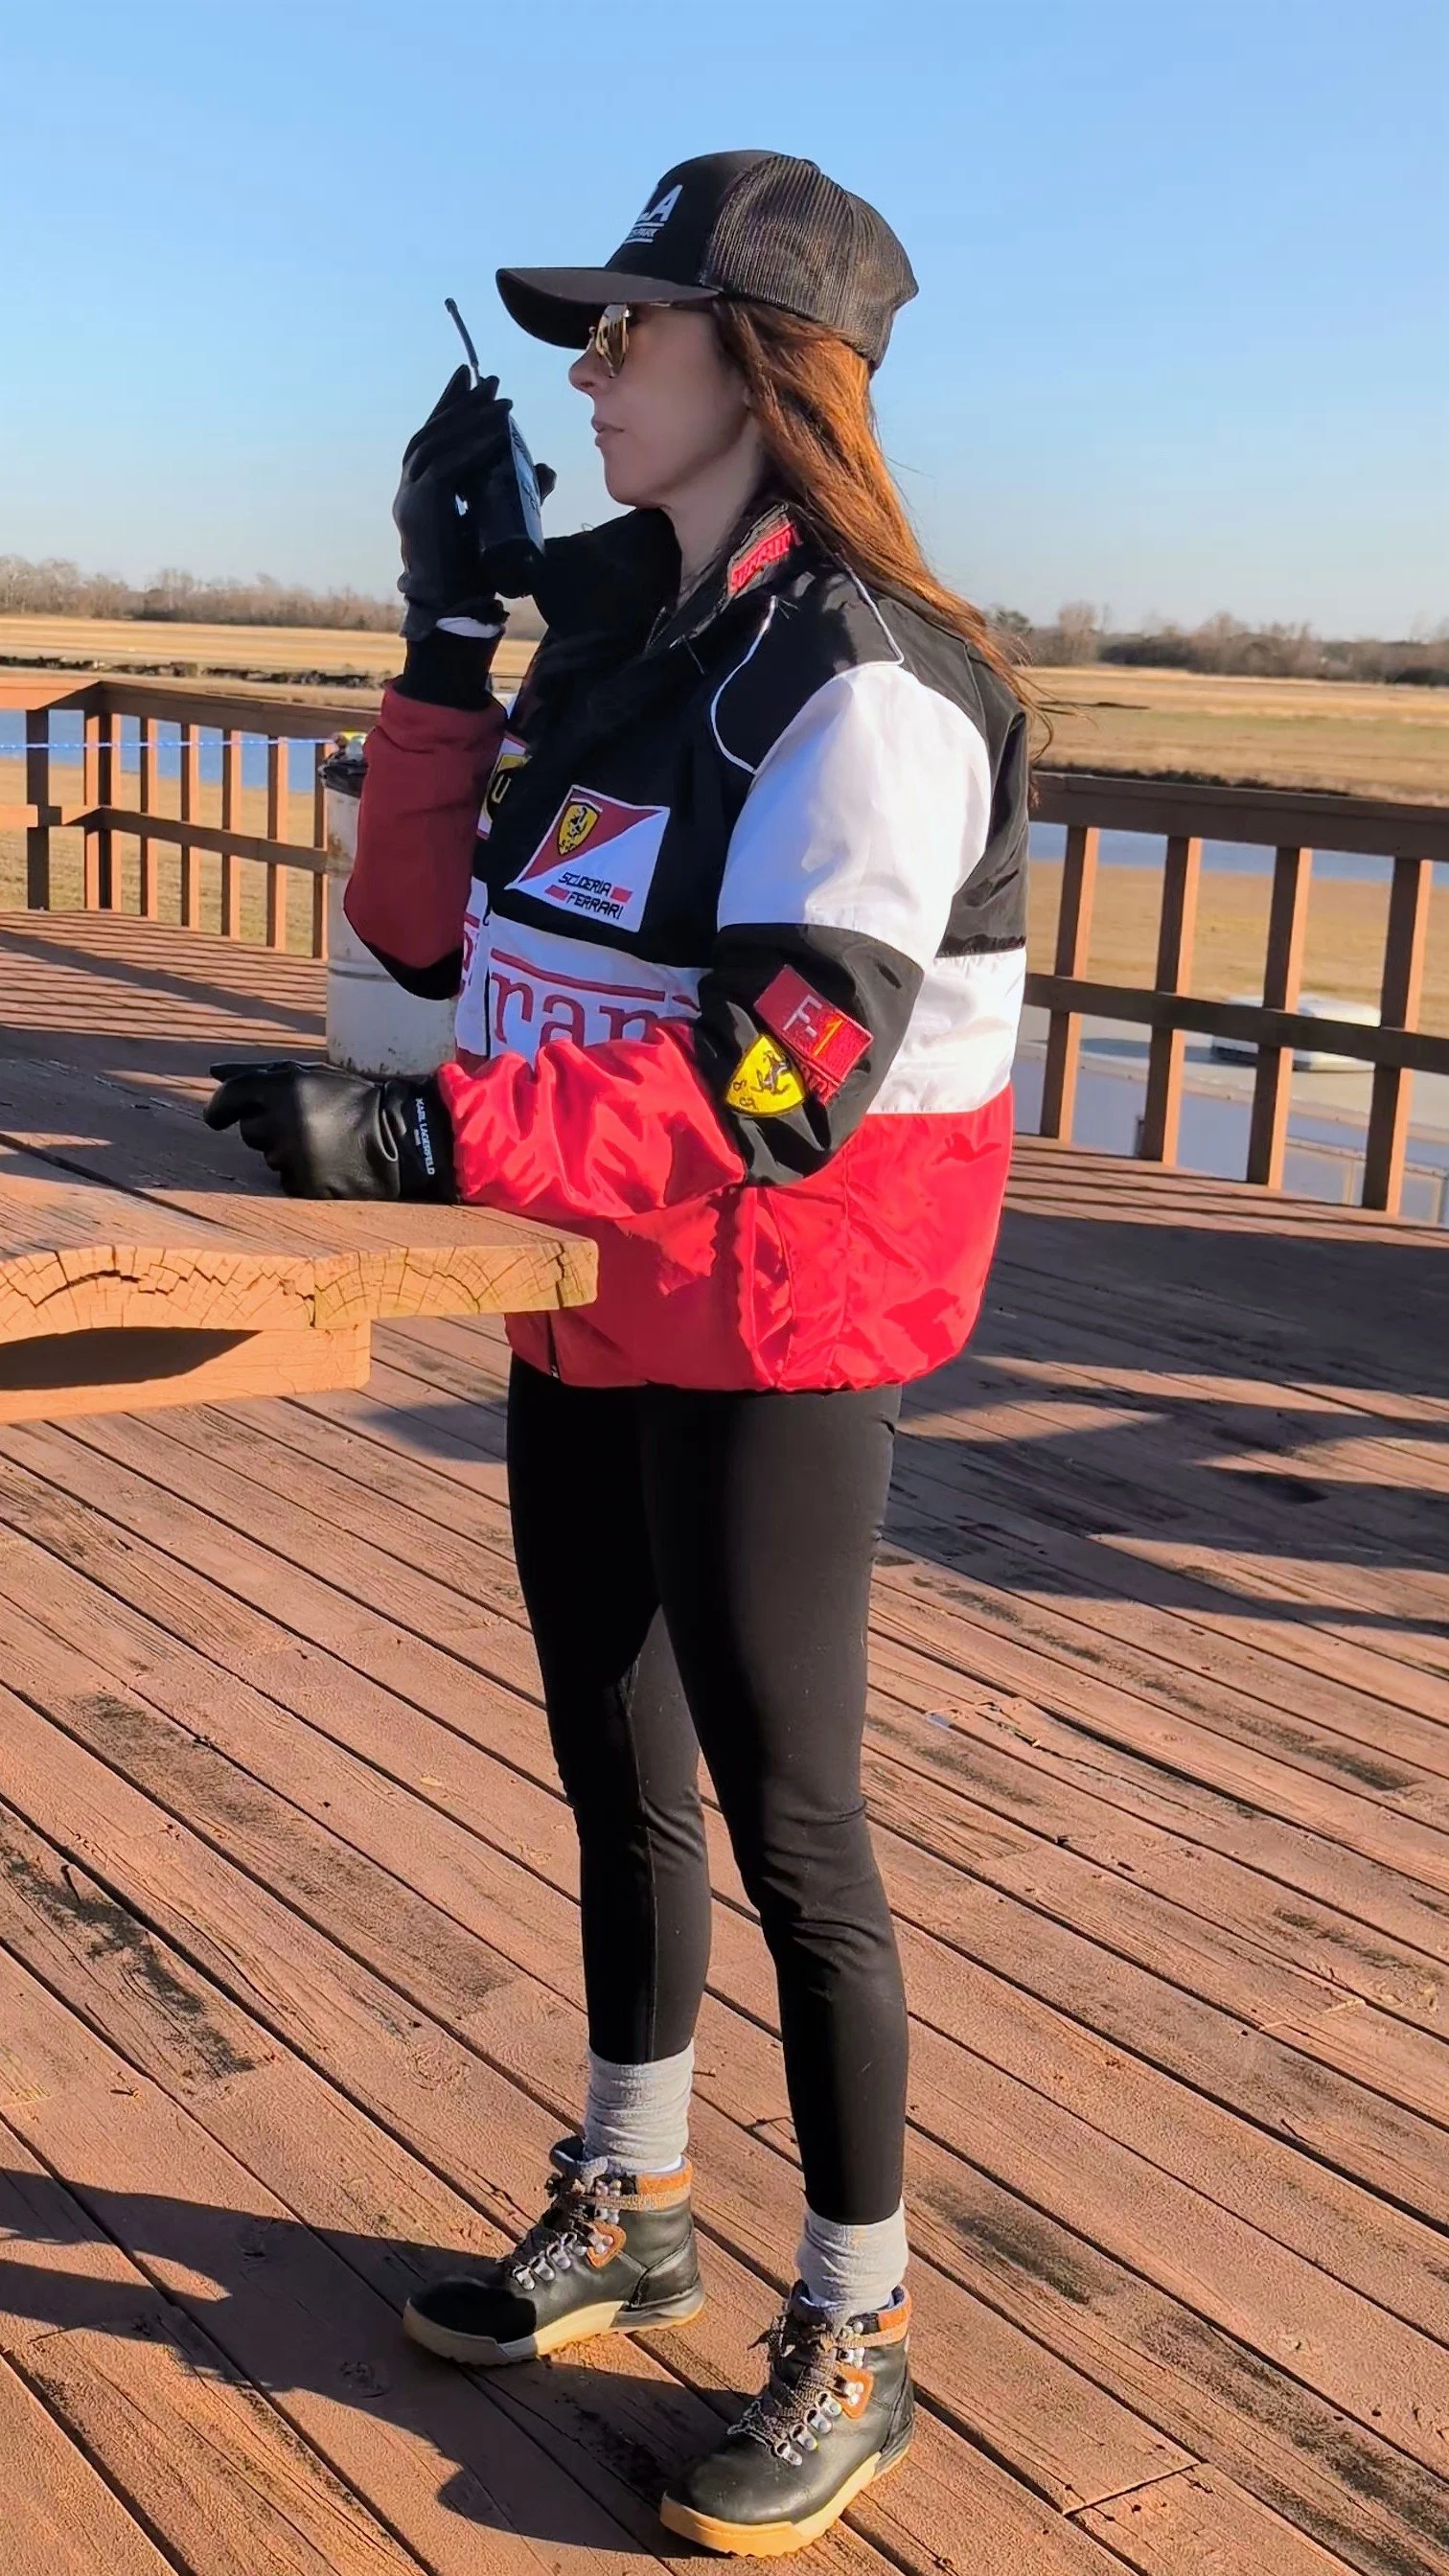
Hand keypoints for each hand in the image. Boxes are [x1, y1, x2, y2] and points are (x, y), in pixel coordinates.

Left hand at [204, 1061, 454, 1200]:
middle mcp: (283, 1121)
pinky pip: (283, 1178)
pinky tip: (324, 1161)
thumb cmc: (348, 1099)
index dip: (219, 1108)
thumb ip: (257, 1072)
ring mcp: (292, 1156)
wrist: (395, 1139)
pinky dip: (298, 1171)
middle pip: (249, 1130)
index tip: (217, 1118)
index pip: (229, 1097)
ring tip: (321, 1141)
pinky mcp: (302, 1184)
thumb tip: (212, 1072)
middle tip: (304, 1122)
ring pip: (267, 1155)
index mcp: (283, 1088)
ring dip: (285, 1149)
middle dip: (268, 1126)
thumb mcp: (307, 1074)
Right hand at [393, 364, 512, 641]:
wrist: (457, 613)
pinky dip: (467, 445)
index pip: (433, 439)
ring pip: (434, 445)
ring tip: (498, 399)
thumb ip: (519, 493)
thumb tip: (546, 468)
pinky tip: (492, 430)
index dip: (450, 406)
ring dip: (468, 418)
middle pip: (431, 434)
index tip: (470, 377)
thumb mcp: (502, 521)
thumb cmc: (477, 574)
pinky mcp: (420, 512)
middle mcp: (409, 493)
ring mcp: (410, 501)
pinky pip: (443, 468)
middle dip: (459, 403)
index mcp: (421, 495)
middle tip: (487, 377)